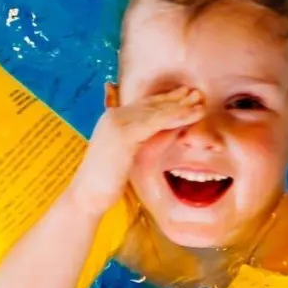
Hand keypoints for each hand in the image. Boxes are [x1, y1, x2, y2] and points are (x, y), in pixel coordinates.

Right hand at [68, 86, 203, 214]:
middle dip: (176, 98)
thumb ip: (145, 139)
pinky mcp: (124, 134)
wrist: (88, 195)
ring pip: (155, 111)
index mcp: (112, 118)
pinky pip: (156, 122)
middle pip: (151, 103)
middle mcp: (114, 116)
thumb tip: (172, 129)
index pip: (143, 104)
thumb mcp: (129, 155)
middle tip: (197, 92)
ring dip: (180, 105)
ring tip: (200, 101)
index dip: (165, 99)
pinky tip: (191, 115)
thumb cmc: (107, 180)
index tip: (185, 94)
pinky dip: (176, 117)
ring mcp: (117, 124)